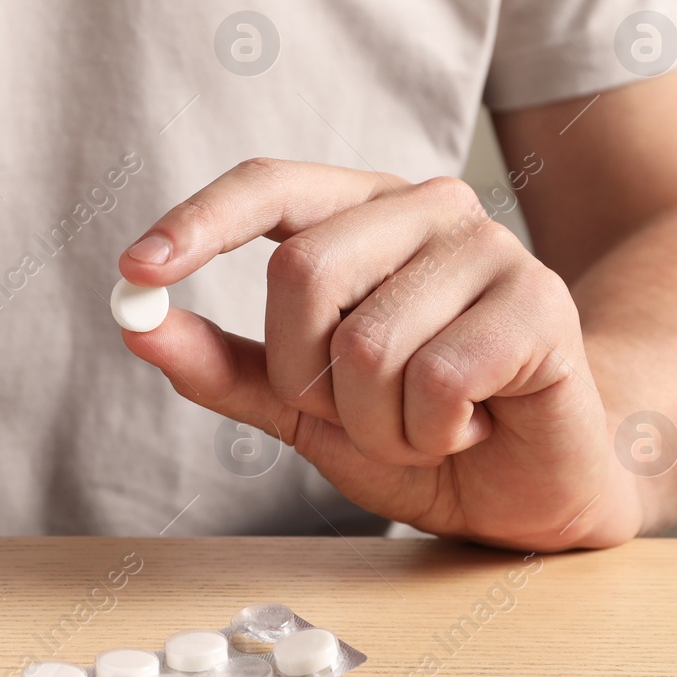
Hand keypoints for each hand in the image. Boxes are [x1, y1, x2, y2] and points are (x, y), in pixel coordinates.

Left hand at [118, 159, 640, 550]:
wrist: (524, 490)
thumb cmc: (415, 429)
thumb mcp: (300, 405)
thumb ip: (224, 365)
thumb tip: (136, 324)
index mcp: (364, 213)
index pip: (268, 185)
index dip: (198, 221)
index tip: (134, 269)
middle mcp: (427, 207)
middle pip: (301, 270)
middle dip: (304, 374)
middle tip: (354, 409)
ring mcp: (490, 247)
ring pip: (366, 343)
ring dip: (374, 422)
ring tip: (423, 424)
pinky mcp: (542, 303)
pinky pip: (434, 381)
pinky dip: (431, 434)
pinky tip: (469, 428)